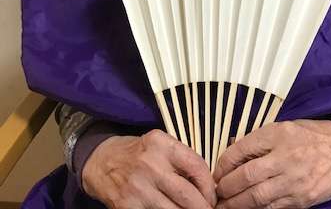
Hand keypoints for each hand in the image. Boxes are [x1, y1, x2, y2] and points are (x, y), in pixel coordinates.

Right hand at [82, 129, 216, 208]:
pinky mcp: (127, 207)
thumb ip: (181, 159)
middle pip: (188, 195)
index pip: (196, 166)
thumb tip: (207, 184)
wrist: (101, 162)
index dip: (209, 185)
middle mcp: (150, 165)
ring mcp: (138, 188)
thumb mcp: (159, 144)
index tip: (213, 195)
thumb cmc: (138, 153)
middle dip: (203, 207)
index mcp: (161, 144)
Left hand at [212, 118, 330, 207]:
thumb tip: (235, 150)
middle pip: (246, 176)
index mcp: (278, 134)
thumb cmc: (314, 135)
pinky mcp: (303, 199)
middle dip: (226, 187)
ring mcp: (295, 180)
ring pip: (257, 197)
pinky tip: (248, 208)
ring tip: (224, 206)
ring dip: (236, 203)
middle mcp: (285, 157)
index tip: (216, 171)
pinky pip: (274, 208)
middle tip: (215, 192)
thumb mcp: (286, 127)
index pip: (242, 149)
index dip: (224, 162)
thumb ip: (262, 140)